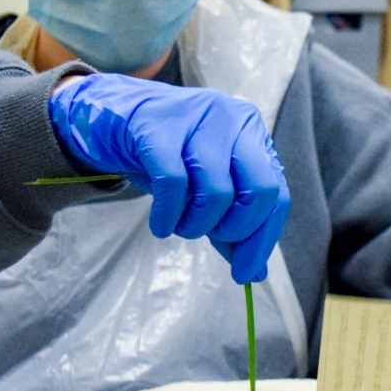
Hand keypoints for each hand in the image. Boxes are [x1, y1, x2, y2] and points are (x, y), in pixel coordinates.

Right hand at [48, 73, 289, 283]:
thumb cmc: (168, 156)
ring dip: (195, 225)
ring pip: (216, 192)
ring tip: (179, 225)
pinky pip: (174, 184)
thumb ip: (232, 225)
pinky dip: (167, 215)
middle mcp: (234, 119)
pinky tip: (160, 225)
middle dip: (235, 228)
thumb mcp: (205, 187)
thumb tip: (255, 273)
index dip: (262, 240)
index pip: (277, 194)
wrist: (114, 119)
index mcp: (253, 133)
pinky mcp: (158, 126)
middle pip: (260, 190)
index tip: (245, 273)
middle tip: (207, 234)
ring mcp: (198, 117)